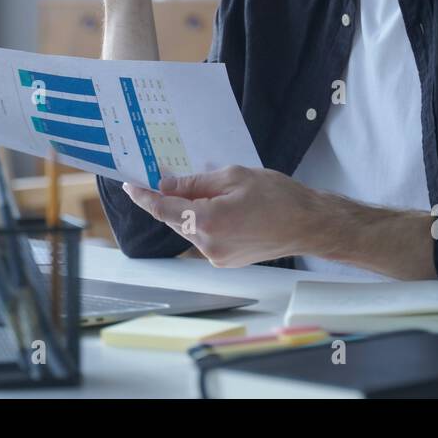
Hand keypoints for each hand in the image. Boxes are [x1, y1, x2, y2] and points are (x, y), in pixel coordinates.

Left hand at [121, 165, 321, 266]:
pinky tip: (220, 208)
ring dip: (189, 211)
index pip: (163, 208)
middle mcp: (208, 244)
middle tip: (169, 179)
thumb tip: (167, 185)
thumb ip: (196, 182)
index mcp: (207, 220)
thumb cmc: (278, 196)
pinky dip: (203, 222)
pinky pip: (203, 237)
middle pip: (174, 219)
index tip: (130, 186)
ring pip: (188, 228)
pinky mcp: (224, 261)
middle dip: (169, 200)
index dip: (144, 196)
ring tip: (209, 192)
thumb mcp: (233, 176)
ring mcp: (216, 257)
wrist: (307, 224)